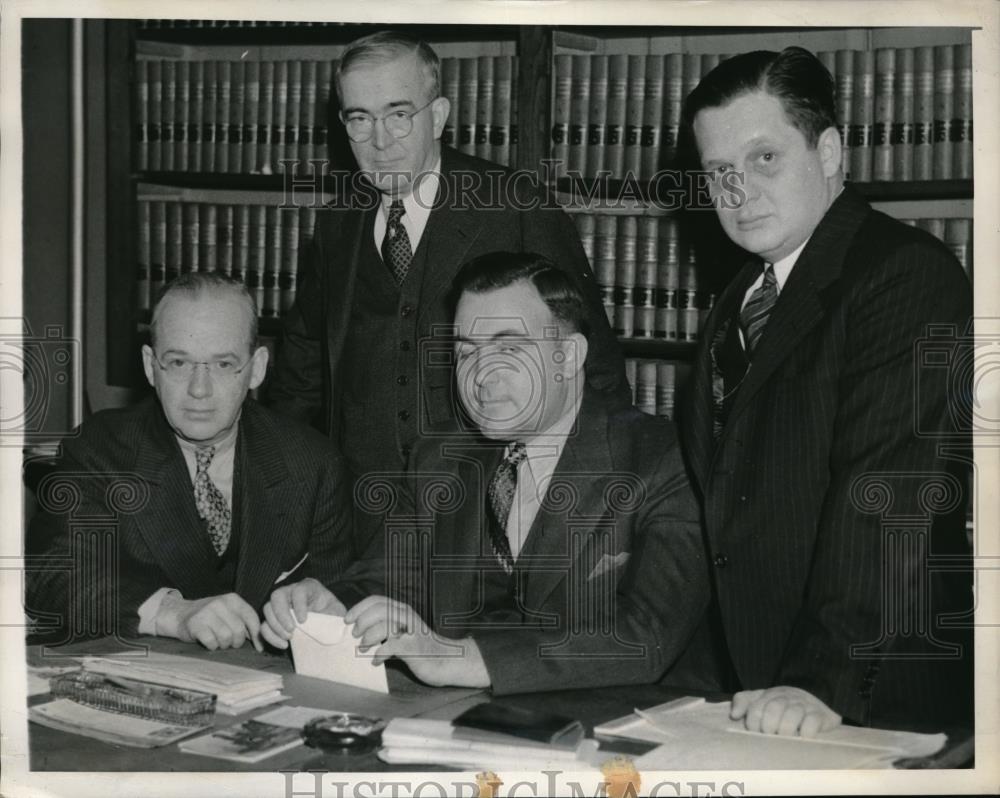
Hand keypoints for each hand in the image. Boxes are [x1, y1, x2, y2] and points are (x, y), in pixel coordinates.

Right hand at [157, 592, 261, 651]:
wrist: (181, 614)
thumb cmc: (211, 617)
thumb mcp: (229, 613)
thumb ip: (244, 622)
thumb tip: (261, 640)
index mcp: (233, 599)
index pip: (252, 618)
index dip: (257, 635)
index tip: (258, 648)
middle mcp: (220, 603)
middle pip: (239, 630)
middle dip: (237, 642)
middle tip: (230, 643)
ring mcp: (207, 612)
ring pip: (226, 637)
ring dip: (224, 645)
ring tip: (219, 642)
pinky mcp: (196, 624)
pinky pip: (212, 642)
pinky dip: (213, 646)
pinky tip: (209, 642)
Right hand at [261, 578, 345, 648]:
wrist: (325, 625)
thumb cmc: (332, 615)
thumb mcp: (337, 612)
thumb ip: (335, 614)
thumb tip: (339, 622)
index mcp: (309, 587)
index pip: (299, 590)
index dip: (299, 605)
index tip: (304, 621)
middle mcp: (291, 592)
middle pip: (277, 595)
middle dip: (282, 615)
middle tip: (292, 631)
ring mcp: (280, 605)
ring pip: (267, 609)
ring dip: (275, 626)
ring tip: (289, 639)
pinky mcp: (274, 620)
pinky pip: (264, 625)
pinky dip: (270, 636)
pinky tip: (283, 645)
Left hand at [345, 596, 490, 687]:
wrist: (446, 661)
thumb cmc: (420, 648)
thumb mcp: (403, 632)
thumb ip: (386, 628)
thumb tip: (359, 630)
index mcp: (402, 610)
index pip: (377, 600)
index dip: (359, 608)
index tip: (347, 619)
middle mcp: (407, 616)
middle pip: (378, 610)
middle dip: (362, 621)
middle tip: (355, 635)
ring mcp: (412, 631)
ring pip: (384, 625)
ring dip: (368, 637)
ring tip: (363, 648)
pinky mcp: (414, 647)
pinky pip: (391, 646)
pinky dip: (379, 654)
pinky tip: (376, 661)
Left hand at [731, 686, 841, 736]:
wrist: (816, 702)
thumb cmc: (782, 706)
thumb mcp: (761, 700)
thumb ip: (744, 702)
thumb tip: (734, 714)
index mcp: (769, 695)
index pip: (756, 706)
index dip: (753, 722)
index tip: (755, 733)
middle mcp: (787, 698)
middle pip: (773, 708)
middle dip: (768, 725)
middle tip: (769, 736)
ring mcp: (804, 705)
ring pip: (792, 714)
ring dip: (786, 729)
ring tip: (784, 738)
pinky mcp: (822, 715)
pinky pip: (813, 721)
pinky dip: (806, 731)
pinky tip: (802, 738)